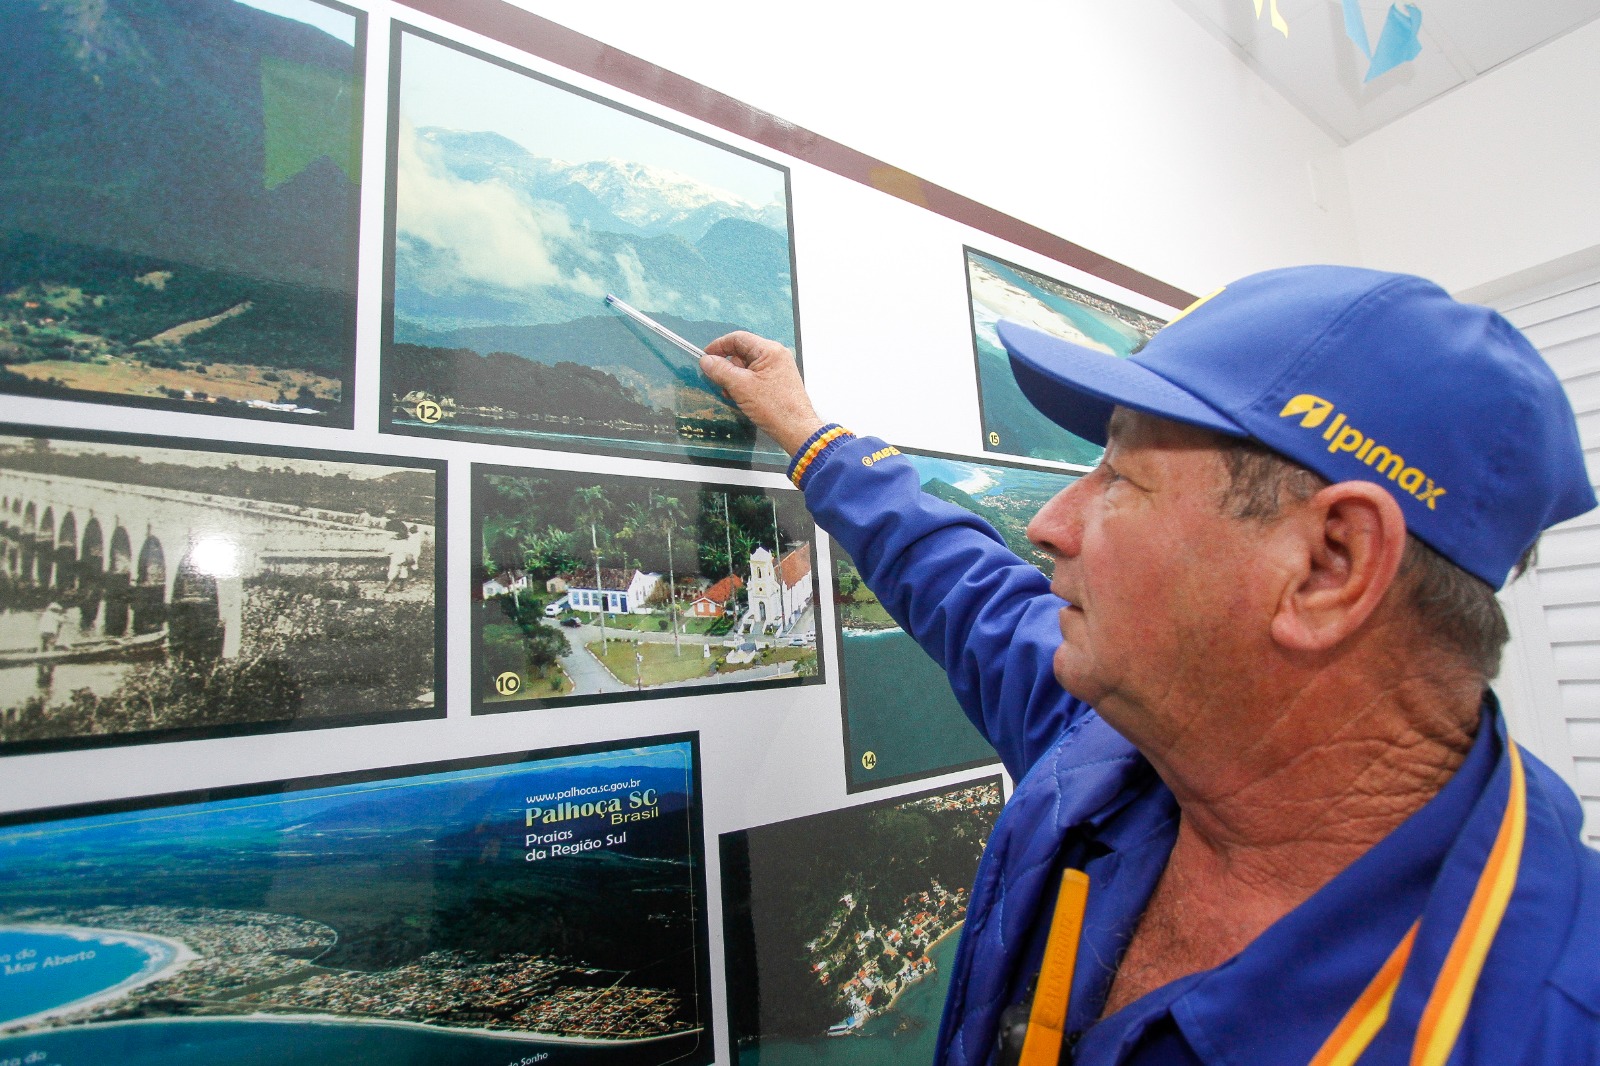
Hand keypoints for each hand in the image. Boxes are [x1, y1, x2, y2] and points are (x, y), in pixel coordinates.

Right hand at [701, 332, 826, 456]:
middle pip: (742, 352)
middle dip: (727, 366)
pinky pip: (755, 377)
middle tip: (719, 382)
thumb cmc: (773, 407)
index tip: (705, 357)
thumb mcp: (741, 387)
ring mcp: (778, 369)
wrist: (797, 430)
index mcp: (769, 350)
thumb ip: (721, 370)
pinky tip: (741, 399)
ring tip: (731, 395)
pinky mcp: (778, 382)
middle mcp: (776, 356)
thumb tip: (706, 360)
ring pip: (748, 367)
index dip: (719, 346)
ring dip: (735, 379)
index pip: (738, 338)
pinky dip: (744, 385)